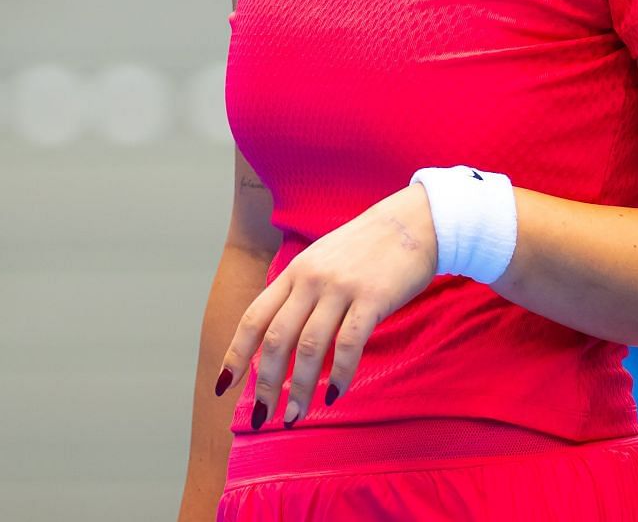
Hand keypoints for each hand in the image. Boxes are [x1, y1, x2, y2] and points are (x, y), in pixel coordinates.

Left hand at [215, 185, 438, 428]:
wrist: (413, 222)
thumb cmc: (366, 249)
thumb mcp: (321, 263)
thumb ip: (301, 295)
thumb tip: (283, 343)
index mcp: (294, 272)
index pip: (254, 317)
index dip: (236, 354)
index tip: (224, 386)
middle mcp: (310, 279)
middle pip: (277, 338)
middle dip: (266, 383)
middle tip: (263, 416)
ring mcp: (340, 288)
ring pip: (309, 346)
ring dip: (300, 387)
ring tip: (296, 414)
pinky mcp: (372, 298)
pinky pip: (349, 344)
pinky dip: (340, 374)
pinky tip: (335, 395)